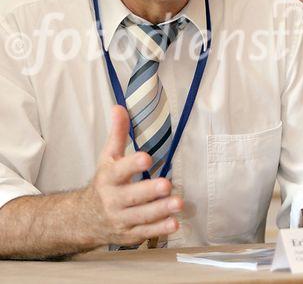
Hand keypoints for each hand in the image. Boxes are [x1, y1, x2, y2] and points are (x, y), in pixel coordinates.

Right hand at [86, 105, 182, 246]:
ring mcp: (121, 219)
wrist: (86, 218)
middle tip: (167, 185)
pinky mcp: (129, 234)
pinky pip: (145, 233)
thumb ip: (117, 133)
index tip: (146, 157)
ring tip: (179, 203)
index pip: (120, 171)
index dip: (132, 165)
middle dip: (149, 191)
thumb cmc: (104, 182)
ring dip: (160, 210)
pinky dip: (160, 230)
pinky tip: (174, 223)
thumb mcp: (107, 157)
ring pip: (141, 216)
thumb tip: (119, 107)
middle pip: (132, 197)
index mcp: (108, 178)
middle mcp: (113, 200)